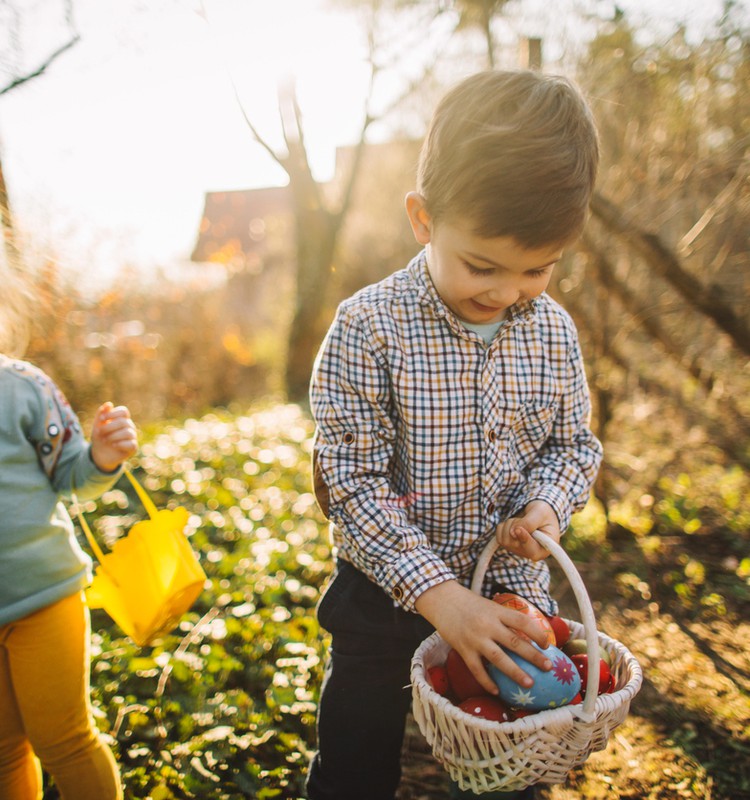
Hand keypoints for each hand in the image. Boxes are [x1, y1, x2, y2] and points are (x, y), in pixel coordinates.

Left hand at [90, 402, 137, 471]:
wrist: (100, 454)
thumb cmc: (100, 437)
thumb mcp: (97, 425)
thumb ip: (101, 414)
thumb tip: (109, 404)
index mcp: (122, 419)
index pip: (124, 411)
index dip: (112, 414)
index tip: (101, 419)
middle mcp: (129, 426)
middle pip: (123, 422)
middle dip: (108, 427)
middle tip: (99, 433)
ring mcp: (132, 437)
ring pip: (127, 432)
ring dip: (112, 436)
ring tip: (105, 440)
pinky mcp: (133, 447)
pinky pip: (130, 443)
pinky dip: (119, 444)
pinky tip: (113, 445)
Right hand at [415, 580, 552, 694]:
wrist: (442, 600)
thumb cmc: (468, 603)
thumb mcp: (489, 606)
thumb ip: (504, 619)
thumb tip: (526, 636)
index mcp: (496, 611)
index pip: (522, 621)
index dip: (537, 633)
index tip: (547, 644)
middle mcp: (487, 625)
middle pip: (514, 642)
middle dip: (533, 656)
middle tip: (548, 667)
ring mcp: (475, 638)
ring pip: (499, 658)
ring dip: (515, 672)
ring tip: (529, 683)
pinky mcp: (463, 649)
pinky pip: (477, 669)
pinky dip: (487, 681)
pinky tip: (497, 691)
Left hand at [495, 500, 560, 560]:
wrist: (538, 514)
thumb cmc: (544, 514)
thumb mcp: (541, 513)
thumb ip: (529, 523)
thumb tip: (513, 532)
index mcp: (544, 549)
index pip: (533, 551)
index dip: (524, 540)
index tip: (518, 529)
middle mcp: (530, 553)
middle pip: (514, 543)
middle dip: (517, 524)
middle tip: (528, 518)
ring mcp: (518, 551)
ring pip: (504, 539)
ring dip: (510, 524)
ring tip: (522, 521)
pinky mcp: (508, 546)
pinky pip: (498, 536)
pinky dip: (504, 526)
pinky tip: (515, 525)